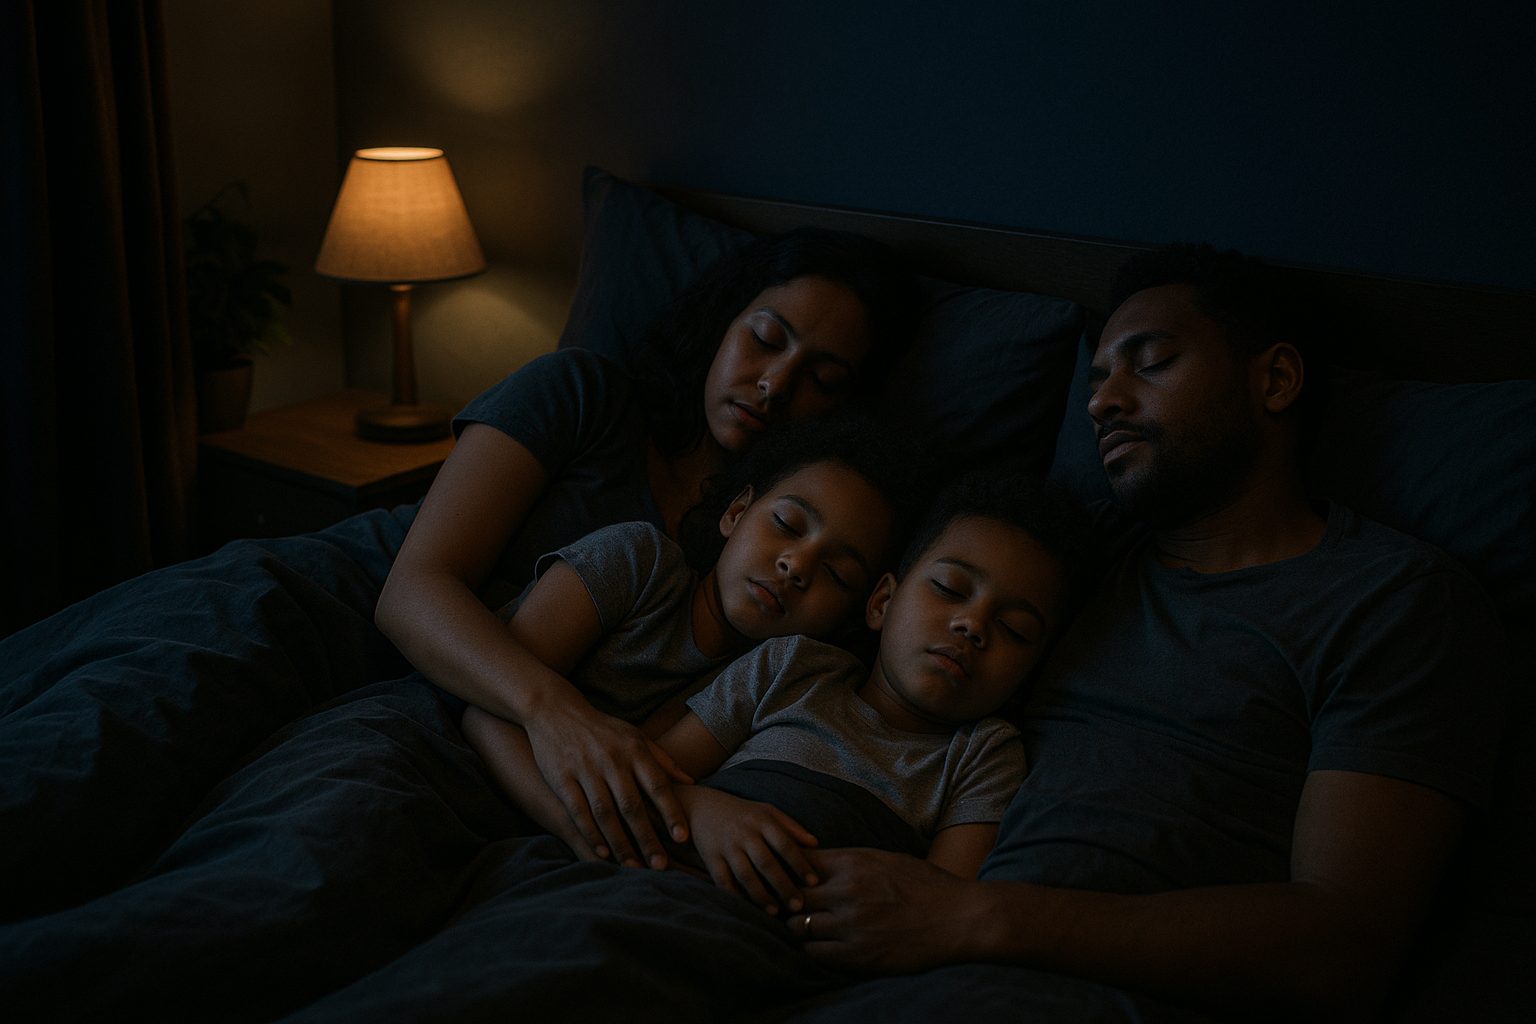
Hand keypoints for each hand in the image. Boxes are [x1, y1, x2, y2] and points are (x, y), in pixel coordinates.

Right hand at [522, 696, 691, 868]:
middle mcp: (612, 759)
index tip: (682, 837)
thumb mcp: (635, 735)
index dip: (671, 811)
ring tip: (633, 867)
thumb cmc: (602, 728)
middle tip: (660, 866)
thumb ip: (663, 760)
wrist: (555, 710)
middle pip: (633, 806)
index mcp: (634, 749)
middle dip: (647, 838)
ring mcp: (585, 769)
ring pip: (606, 814)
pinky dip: (591, 834)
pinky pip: (579, 811)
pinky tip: (602, 854)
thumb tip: (692, 782)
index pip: (658, 784)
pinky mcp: (562, 778)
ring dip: (620, 844)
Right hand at [680, 786, 817, 914]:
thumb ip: (791, 827)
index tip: (814, 882)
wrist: (701, 806)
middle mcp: (745, 833)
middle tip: (798, 905)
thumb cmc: (742, 812)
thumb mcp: (767, 811)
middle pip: (767, 863)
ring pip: (746, 875)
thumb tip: (816, 844)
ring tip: (775, 912)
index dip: (800, 864)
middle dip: (784, 886)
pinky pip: (723, 881)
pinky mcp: (710, 857)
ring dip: (761, 896)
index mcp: (762, 820)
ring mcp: (726, 846)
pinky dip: (736, 896)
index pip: (785, 844)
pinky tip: (748, 908)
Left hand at [792, 848, 983, 971]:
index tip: (793, 877)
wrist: (960, 918)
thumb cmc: (927, 885)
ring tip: (806, 927)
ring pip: (800, 927)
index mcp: (854, 863)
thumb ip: (851, 860)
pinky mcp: (859, 956)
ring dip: (799, 927)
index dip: (793, 870)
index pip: (801, 863)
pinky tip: (823, 945)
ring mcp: (852, 926)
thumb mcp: (887, 859)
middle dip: (791, 900)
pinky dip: (814, 949)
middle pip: (794, 895)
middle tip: (792, 906)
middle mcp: (848, 892)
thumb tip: (817, 860)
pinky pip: (816, 954)